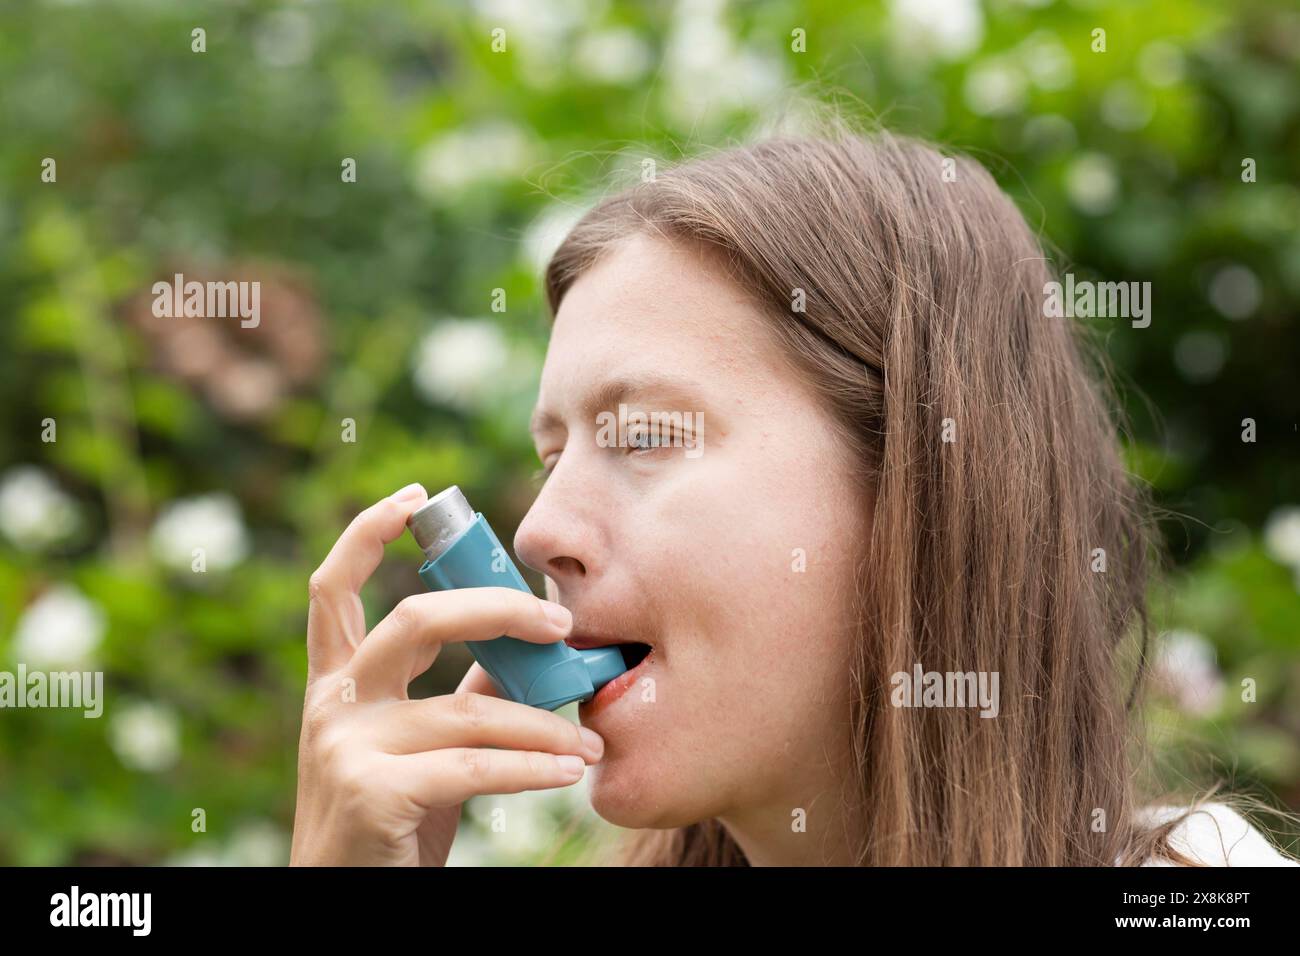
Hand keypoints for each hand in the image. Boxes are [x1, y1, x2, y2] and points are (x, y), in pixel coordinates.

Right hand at [289, 483, 603, 865]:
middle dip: (495, 609)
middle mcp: (331, 704)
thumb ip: (456, 693)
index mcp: (335, 682)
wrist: (344, 905)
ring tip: (588, 740)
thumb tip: (523, 649)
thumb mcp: (415, 747)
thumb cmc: (391, 820)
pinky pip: (473, 766)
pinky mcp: (371, 793)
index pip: (332, 588)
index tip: (416, 496)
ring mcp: (343, 747)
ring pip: (464, 709)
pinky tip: (567, 771)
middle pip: (413, 620)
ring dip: (541, 723)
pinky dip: (530, 768)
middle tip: (561, 623)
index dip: (366, 532)